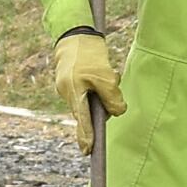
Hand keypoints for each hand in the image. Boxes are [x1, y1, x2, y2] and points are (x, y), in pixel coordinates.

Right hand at [52, 31, 124, 153]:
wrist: (75, 35)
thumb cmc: (89, 54)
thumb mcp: (105, 76)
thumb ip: (112, 97)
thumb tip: (117, 112)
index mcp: (74, 94)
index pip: (83, 121)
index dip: (87, 137)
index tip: (88, 151)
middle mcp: (69, 94)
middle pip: (89, 112)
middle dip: (103, 107)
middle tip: (109, 91)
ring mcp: (69, 89)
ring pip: (92, 100)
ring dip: (104, 92)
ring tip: (108, 73)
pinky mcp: (74, 83)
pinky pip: (90, 92)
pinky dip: (100, 86)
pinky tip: (104, 70)